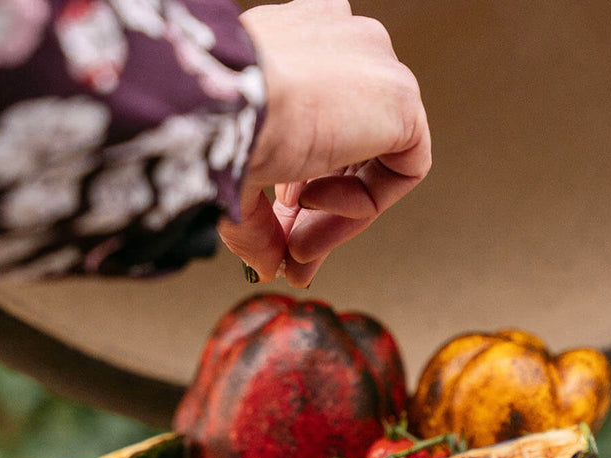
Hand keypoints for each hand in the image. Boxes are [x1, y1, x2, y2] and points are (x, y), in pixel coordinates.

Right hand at [218, 0, 430, 287]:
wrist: (218, 100)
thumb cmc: (208, 118)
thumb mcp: (232, 167)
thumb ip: (255, 215)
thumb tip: (265, 264)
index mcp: (296, 41)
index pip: (318, 119)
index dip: (300, 184)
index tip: (279, 226)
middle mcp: (339, 42)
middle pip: (348, 146)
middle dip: (318, 212)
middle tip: (290, 252)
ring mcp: (375, 64)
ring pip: (373, 162)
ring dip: (334, 215)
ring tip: (296, 241)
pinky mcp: (402, 97)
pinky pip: (401, 169)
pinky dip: (364, 204)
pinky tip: (317, 203)